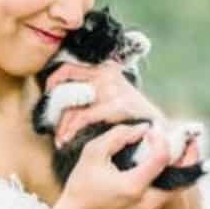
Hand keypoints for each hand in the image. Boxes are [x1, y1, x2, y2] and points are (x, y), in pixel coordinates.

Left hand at [46, 60, 164, 147]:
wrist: (161, 134)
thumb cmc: (134, 119)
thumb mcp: (114, 98)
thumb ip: (94, 92)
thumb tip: (61, 99)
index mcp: (106, 68)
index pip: (68, 68)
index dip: (53, 82)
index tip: (48, 98)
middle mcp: (108, 74)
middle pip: (66, 83)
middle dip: (55, 108)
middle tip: (54, 127)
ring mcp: (113, 88)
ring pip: (73, 104)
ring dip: (63, 125)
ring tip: (61, 141)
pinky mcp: (118, 105)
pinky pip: (85, 117)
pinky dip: (73, 130)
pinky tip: (68, 141)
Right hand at [53, 121, 178, 208]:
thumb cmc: (82, 187)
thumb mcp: (92, 154)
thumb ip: (117, 136)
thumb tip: (142, 129)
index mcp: (133, 186)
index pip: (162, 158)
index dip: (162, 140)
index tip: (153, 131)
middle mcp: (148, 201)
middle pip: (183, 176)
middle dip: (189, 155)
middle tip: (189, 138)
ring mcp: (151, 208)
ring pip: (180, 185)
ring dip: (184, 165)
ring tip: (183, 146)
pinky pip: (172, 190)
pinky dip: (175, 174)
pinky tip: (171, 159)